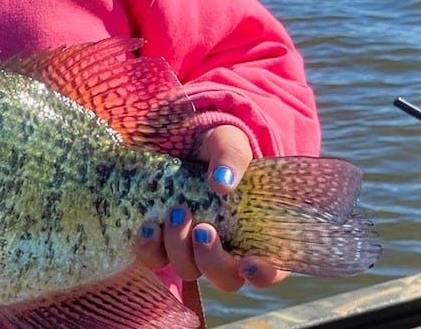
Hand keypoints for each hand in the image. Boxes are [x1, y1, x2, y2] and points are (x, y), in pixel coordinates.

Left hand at [134, 125, 288, 291]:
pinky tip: (149, 228)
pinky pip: (156, 260)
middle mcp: (225, 248)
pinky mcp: (163, 242)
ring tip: (176, 213)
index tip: (248, 263)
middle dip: (212, 261)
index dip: (264, 273)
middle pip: (226, 278)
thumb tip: (223, 182)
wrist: (181, 141)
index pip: (271, 268)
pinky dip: (151, 249)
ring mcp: (192, 248)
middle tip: (202, 229)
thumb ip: (232, 157)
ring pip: (189, 271)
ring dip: (180, 250)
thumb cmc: (216, 146)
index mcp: (254, 232)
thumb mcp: (229, 142)